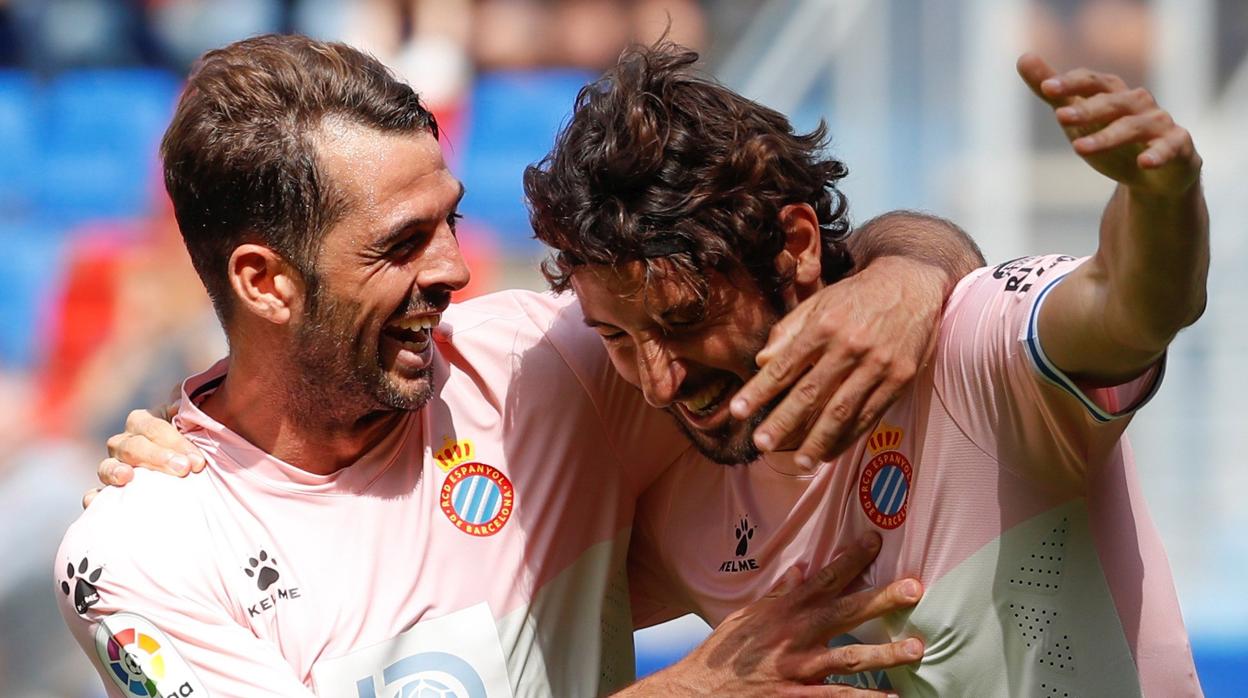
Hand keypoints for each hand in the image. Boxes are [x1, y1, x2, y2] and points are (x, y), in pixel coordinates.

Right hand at [82, 404, 205, 508]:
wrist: (190, 476)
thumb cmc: (196, 450)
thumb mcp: (199, 429)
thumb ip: (191, 414)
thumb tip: (178, 404)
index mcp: (146, 422)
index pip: (154, 427)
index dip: (175, 442)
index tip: (197, 461)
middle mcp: (126, 442)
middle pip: (132, 446)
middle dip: (158, 457)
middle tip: (183, 469)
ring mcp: (113, 467)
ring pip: (106, 466)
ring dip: (115, 470)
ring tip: (128, 477)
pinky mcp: (108, 494)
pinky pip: (94, 496)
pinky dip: (93, 498)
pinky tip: (96, 501)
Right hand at [623, 533, 922, 696]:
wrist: (701, 692)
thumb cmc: (725, 655)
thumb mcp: (747, 616)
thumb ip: (779, 594)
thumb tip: (801, 569)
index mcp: (784, 610)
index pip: (824, 577)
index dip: (852, 558)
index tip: (876, 540)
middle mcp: (795, 635)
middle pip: (846, 611)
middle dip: (882, 598)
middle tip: (915, 589)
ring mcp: (799, 668)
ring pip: (850, 657)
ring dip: (885, 652)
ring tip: (916, 648)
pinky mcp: (798, 696)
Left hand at [730, 256, 947, 467]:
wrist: (911, 284)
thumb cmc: (856, 296)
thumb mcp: (818, 302)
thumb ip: (788, 332)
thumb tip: (761, 363)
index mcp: (824, 326)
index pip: (785, 366)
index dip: (760, 391)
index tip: (738, 411)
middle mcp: (850, 347)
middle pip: (811, 393)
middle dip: (783, 422)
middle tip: (761, 444)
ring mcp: (877, 365)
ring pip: (842, 410)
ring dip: (817, 440)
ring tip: (798, 463)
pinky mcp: (899, 378)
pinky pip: (869, 415)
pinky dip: (848, 437)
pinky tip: (829, 452)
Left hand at [1016, 54, 1200, 197]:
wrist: (1155, 174)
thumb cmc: (1112, 139)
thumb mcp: (1078, 116)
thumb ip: (1053, 92)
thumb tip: (1024, 57)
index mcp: (1113, 93)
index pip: (1092, 82)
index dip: (1071, 84)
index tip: (1046, 87)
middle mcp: (1138, 103)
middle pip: (1112, 102)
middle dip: (1086, 109)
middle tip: (1059, 116)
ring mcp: (1159, 124)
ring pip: (1133, 127)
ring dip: (1107, 137)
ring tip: (1079, 148)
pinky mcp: (1178, 146)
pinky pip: (1169, 147)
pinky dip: (1158, 154)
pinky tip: (1145, 162)